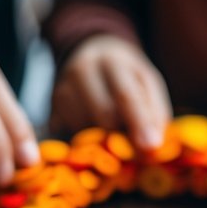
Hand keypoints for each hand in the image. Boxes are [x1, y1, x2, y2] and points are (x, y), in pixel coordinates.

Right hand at [51, 35, 170, 150]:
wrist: (91, 56)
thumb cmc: (126, 77)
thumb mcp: (146, 84)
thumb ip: (154, 112)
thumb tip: (153, 147)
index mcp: (113, 61)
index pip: (125, 95)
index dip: (139, 123)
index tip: (150, 147)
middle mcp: (83, 70)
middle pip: (104, 114)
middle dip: (123, 137)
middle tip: (134, 151)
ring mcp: (63, 89)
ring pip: (86, 130)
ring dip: (104, 143)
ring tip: (113, 138)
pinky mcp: (52, 109)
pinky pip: (70, 138)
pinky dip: (86, 146)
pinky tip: (94, 139)